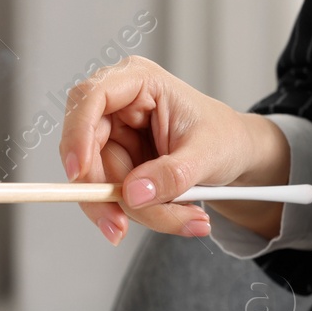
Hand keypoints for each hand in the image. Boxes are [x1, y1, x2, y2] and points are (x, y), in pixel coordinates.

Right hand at [59, 56, 291, 243]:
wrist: (235, 154)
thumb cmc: (225, 138)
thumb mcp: (208, 155)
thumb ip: (171, 175)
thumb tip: (133, 194)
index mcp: (139, 82)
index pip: (91, 97)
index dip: (77, 132)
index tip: (79, 172)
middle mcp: (118, 106)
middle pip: (83, 149)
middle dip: (101, 194)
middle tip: (119, 228)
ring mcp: (115, 136)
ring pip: (97, 182)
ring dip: (134, 212)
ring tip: (186, 217)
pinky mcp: (117, 163)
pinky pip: (111, 197)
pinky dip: (140, 214)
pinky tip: (175, 215)